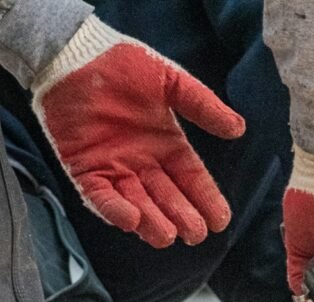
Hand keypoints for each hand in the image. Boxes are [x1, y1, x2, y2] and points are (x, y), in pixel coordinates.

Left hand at [32, 16, 244, 247]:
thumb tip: (238, 129)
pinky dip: (114, 210)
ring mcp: (112, 168)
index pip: (191, 178)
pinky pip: (100, 196)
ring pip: (136, 203)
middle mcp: (141, 162)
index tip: (220, 220)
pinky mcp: (83, 169)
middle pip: (166, 197)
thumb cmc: (122, 63)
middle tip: (196, 235)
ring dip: (152, 222)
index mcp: (165, 143)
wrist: (75, 54)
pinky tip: (132, 221)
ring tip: (168, 236)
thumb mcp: (170, 81)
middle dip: (182, 217)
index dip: (206, 199)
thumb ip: (202, 106)